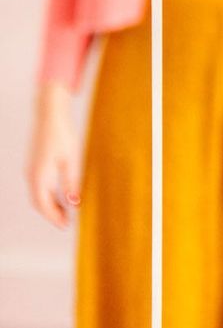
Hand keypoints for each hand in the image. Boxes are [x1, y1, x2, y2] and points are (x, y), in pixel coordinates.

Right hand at [27, 84, 80, 229]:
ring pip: (38, 194)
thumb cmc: (62, 134)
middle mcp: (31, 175)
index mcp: (39, 177)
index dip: (54, 218)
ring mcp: (31, 169)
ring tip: (65, 210)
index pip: (44, 206)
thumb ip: (71, 182)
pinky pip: (39, 185)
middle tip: (66, 222)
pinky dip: (47, 194)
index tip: (66, 226)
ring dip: (50, 204)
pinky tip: (59, 192)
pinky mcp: (34, 163)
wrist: (50, 113)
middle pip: (39, 202)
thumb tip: (74, 203)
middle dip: (52, 214)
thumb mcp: (71, 159)